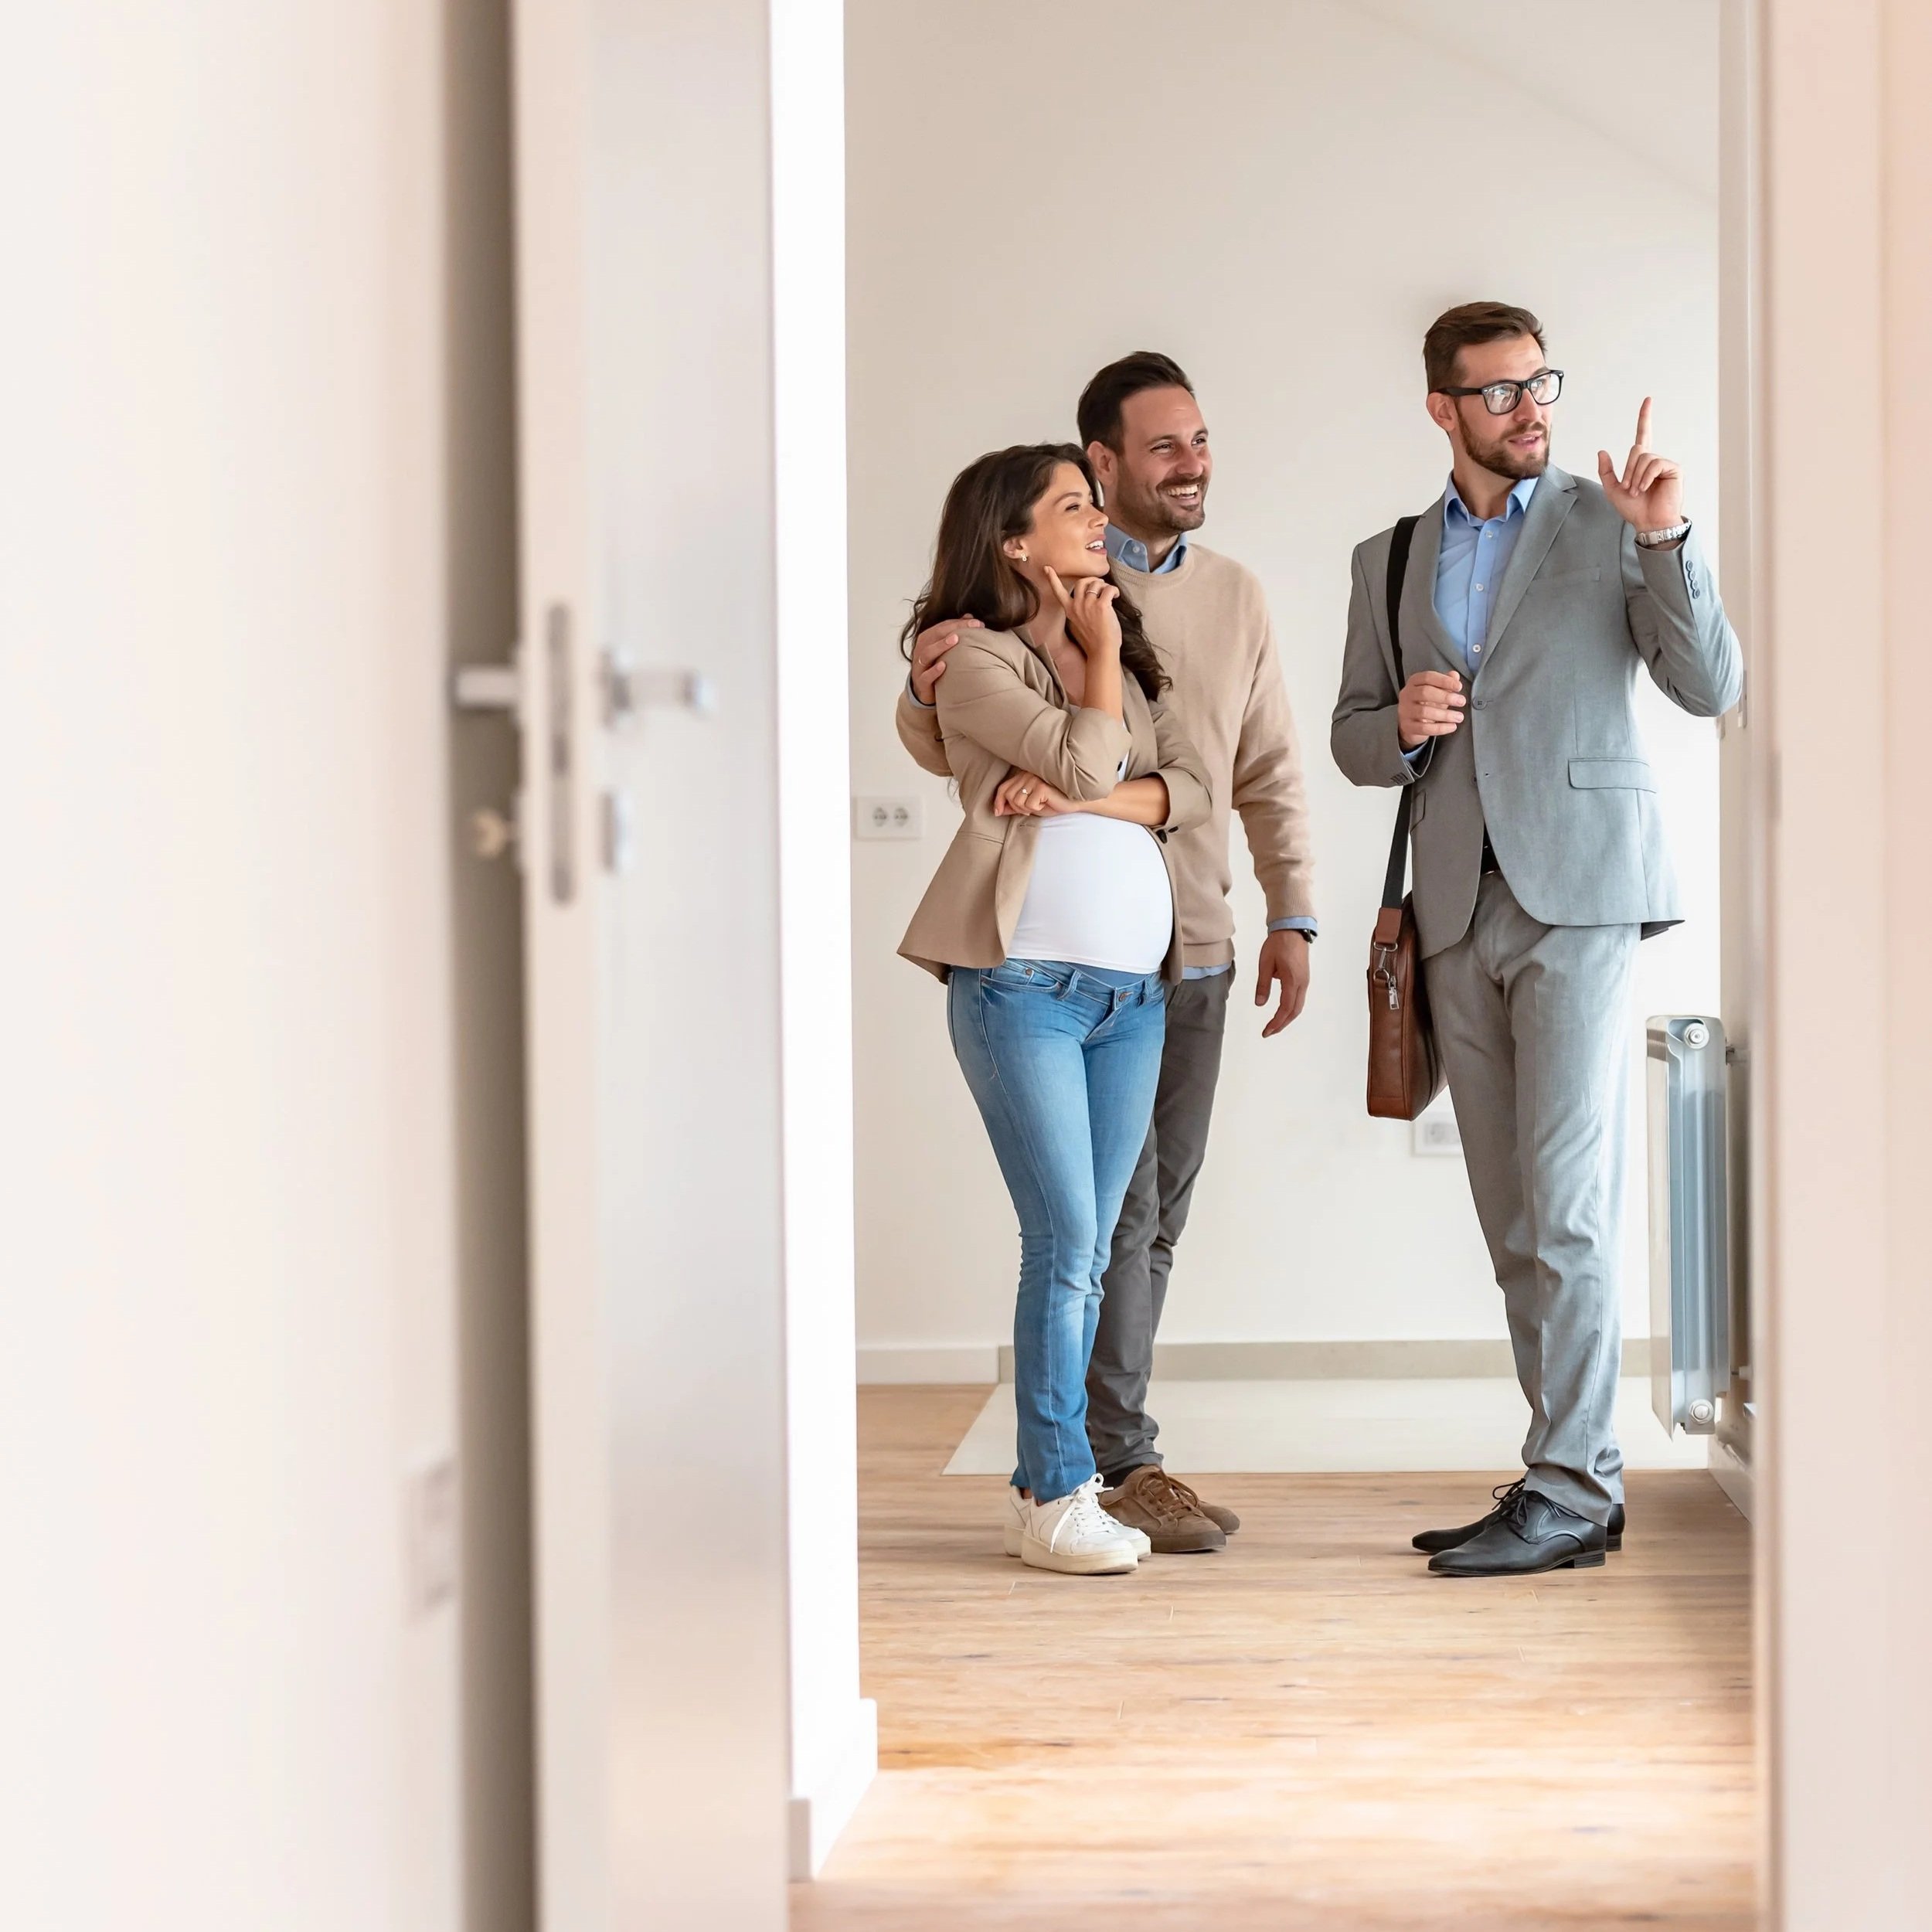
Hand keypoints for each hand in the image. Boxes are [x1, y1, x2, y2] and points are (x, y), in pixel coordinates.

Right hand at [911, 614, 980, 704]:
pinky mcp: (921, 682)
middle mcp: (921, 650)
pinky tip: (944, 666)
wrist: (925, 690)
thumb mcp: (945, 648)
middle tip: (971, 627)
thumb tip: (969, 616)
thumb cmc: (937, 665)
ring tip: (955, 639)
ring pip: (927, 653)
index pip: (942, 626)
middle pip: (934, 635)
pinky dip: (933, 671)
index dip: (958, 623)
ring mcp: (919, 666)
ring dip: (941, 646)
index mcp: (927, 639)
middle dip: (953, 629)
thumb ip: (954, 632)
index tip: (977, 623)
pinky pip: (925, 676)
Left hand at [993, 771, 1076, 816]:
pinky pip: (1029, 804)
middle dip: (1017, 808)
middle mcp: (1027, 774)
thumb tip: (998, 810)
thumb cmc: (1053, 802)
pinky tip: (1046, 803)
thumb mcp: (1030, 805)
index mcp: (1023, 776)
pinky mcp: (1041, 786)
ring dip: (1028, 809)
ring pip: (1018, 801)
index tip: (998, 813)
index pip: (1003, 788)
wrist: (1073, 802)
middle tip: (1031, 809)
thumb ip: (1015, 806)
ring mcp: (1034, 779)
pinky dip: (1037, 808)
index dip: (998, 801)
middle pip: (1009, 796)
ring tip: (1040, 804)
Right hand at [1045, 566, 1121, 658]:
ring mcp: (1088, 605)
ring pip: (1096, 583)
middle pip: (1082, 581)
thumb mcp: (1079, 624)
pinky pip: (1109, 589)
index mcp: (1069, 610)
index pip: (1058, 591)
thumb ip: (1079, 611)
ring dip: (1105, 586)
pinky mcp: (1101, 606)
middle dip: (1093, 580)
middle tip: (1101, 585)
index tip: (1047, 568)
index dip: (1052, 579)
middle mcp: (1076, 606)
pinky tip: (1115, 596)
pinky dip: (1114, 590)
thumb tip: (1089, 600)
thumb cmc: (1094, 641)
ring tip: (1110, 594)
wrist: (1102, 651)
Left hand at [1254, 929, 1310, 1037]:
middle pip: (1294, 1011)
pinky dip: (1290, 1009)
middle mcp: (1302, 983)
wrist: (1292, 929)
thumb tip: (1259, 1004)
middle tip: (1268, 1032)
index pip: (1285, 1008)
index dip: (1276, 1022)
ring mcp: (1304, 981)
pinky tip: (1281, 1011)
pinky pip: (1299, 998)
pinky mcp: (1303, 978)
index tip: (1266, 1031)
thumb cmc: (1278, 943)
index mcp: (1292, 980)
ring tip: (1274, 1025)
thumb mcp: (1265, 964)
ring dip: (1287, 1017)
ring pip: (1298, 1006)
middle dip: (1282, 1024)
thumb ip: (1262, 985)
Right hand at [1397, 670, 1464, 748]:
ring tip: (1458, 716)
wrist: (1410, 724)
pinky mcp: (1407, 727)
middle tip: (1461, 701)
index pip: (1428, 677)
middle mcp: (1407, 695)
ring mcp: (1405, 711)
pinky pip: (1424, 728)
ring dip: (1445, 714)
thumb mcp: (1436, 691)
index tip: (1458, 686)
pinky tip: (1451, 726)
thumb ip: (1445, 683)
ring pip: (1424, 711)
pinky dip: (1441, 728)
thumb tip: (1454, 675)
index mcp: (1414, 683)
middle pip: (1425, 692)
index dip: (1444, 681)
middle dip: (1446, 697)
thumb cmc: (1424, 704)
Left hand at [1596, 397, 1684, 533]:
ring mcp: (1664, 463)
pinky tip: (1646, 488)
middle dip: (1627, 470)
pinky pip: (1654, 463)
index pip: (1643, 435)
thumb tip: (1602, 451)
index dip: (1645, 418)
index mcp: (1641, 463)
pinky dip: (1646, 477)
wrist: (1648, 523)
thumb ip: (1606, 471)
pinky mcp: (1673, 469)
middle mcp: (1654, 460)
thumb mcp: (1612, 490)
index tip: (1648, 400)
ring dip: (1635, 476)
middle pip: (1636, 449)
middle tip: (1628, 489)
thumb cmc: (1634, 509)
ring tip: (1637, 491)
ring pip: (1643, 457)